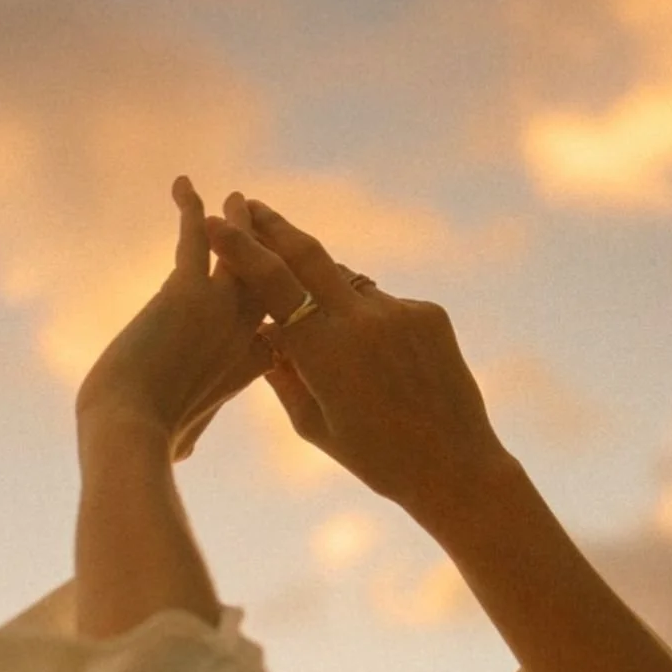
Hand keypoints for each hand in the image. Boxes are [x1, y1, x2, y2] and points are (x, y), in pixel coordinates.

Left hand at [75, 178, 275, 462]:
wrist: (131, 432)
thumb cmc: (150, 442)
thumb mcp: (182, 440)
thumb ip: (189, 437)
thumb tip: (181, 455)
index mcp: (249, 365)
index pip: (278, 322)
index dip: (283, 303)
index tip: (283, 287)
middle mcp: (246, 331)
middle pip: (271, 278)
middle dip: (271, 250)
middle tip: (270, 226)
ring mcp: (223, 308)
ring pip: (242, 251)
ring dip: (240, 223)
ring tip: (239, 198)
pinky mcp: (188, 289)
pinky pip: (195, 236)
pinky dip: (189, 208)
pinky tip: (183, 184)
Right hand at [206, 200, 512, 523]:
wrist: (456, 466)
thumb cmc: (374, 458)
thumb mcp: (312, 424)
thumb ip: (282, 372)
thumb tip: (261, 332)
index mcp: (324, 350)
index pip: (271, 283)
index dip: (239, 248)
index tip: (215, 223)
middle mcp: (362, 319)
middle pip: (308, 253)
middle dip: (274, 226)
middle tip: (250, 205)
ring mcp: (400, 311)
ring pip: (348, 282)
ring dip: (327, 291)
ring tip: (329, 333)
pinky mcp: (429, 312)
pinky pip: (382, 303)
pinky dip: (368, 319)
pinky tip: (381, 362)